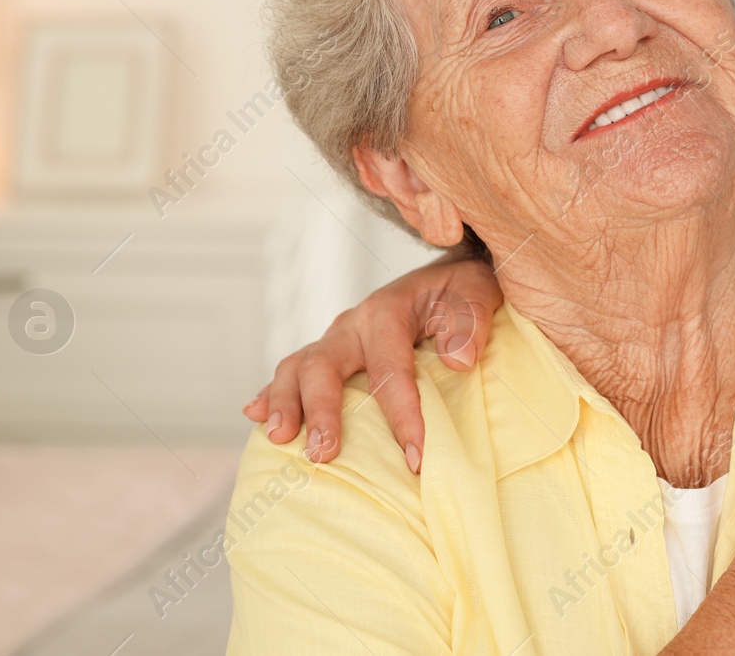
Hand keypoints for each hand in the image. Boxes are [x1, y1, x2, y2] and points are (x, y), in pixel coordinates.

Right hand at [242, 256, 502, 466]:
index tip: (415, 458)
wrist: (446, 275)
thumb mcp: (479, 292)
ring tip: (280, 439)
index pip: (390, 369)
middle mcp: (352, 323)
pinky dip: (271, 393)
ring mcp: (336, 339)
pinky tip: (256, 416)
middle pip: (324, 366)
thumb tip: (457, 360)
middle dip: (321, 412)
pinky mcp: (329, 352)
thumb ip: (470, 321)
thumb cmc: (463, 289)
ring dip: (285, 404)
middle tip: (324, 454)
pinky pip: (292, 372)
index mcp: (388, 311)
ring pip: (296, 368)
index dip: (402, 416)